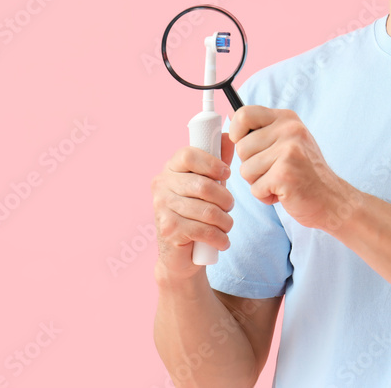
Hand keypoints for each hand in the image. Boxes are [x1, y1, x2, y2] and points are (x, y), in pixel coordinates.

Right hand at [151, 139, 235, 280]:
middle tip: (229, 207)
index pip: (188, 154)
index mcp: (170, 168)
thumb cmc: (195, 212)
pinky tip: (223, 241)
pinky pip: (204, 230)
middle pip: (203, 186)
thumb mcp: (208, 184)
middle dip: (225, 199)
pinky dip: (220, 238)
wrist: (179, 254)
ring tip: (226, 225)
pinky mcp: (168, 229)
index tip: (226, 174)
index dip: (212, 163)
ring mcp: (162, 207)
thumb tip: (228, 136)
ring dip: (225, 221)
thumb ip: (217, 162)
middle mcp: (161, 184)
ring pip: (207, 211)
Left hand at [229, 106, 360, 231]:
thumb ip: (264, 132)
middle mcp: (290, 130)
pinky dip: (265, 196)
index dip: (236, 132)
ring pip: (245, 170)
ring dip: (258, 182)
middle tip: (274, 170)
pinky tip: (283, 193)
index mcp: (287, 119)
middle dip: (251, 165)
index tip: (246, 145)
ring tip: (280, 181)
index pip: (244, 113)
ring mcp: (289, 151)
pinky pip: (255, 188)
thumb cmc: (305, 173)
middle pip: (241, 147)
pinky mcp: (285, 174)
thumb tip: (230, 127)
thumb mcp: (289, 141)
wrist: (332, 199)